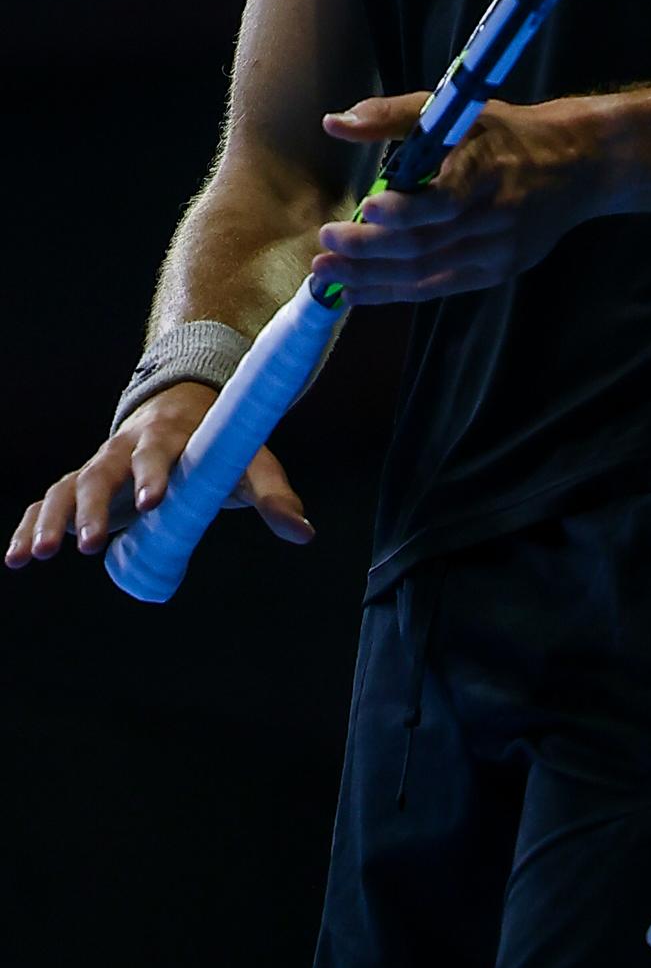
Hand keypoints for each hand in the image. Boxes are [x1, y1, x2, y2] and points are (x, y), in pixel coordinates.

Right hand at [6, 381, 314, 567]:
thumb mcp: (248, 461)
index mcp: (167, 438)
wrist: (182, 408)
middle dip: (93, 509)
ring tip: (37, 557)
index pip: (156, 453)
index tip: (150, 501)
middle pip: (100, 472)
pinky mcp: (81, 483)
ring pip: (66, 488)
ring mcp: (99, 465)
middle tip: (88, 546)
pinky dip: (29, 527)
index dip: (153, 474)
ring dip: (50, 521)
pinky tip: (15, 559)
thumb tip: (304, 533)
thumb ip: (272, 493)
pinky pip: (48, 502)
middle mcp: (124, 450)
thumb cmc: (216, 443)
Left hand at [313, 91, 606, 304]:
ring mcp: (498, 249)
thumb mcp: (457, 109)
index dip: (403, 210)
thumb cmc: (505, 132)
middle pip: (425, 243)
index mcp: (488, 168)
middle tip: (324, 245)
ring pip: (426, 273)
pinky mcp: (498, 271)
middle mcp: (495, 214)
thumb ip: (392, 116)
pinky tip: (360, 290)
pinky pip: (439, 288)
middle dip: (368, 250)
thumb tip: (332, 124)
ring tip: (328, 274)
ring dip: (372, 277)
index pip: (444, 200)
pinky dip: (395, 292)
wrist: (578, 165)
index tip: (365, 208)